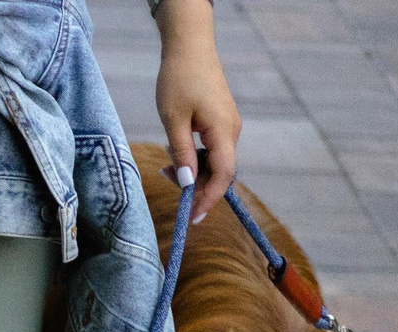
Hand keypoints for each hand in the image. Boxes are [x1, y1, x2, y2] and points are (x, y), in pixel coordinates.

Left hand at [154, 0, 239, 221]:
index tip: (192, 217)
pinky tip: (175, 152)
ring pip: (215, 162)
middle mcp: (232, 130)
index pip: (223, 176)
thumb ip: (181, 153)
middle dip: (196, 186)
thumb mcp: (173, 120)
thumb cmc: (178, 80)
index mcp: (224, 131)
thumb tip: (188, 183)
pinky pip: (212, 150)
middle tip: (167, 183)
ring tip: (165, 167)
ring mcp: (228, 125)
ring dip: (193, 171)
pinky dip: (195, 158)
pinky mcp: (221, 121)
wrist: (189, 47)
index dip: (208, 199)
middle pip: (219, 172)